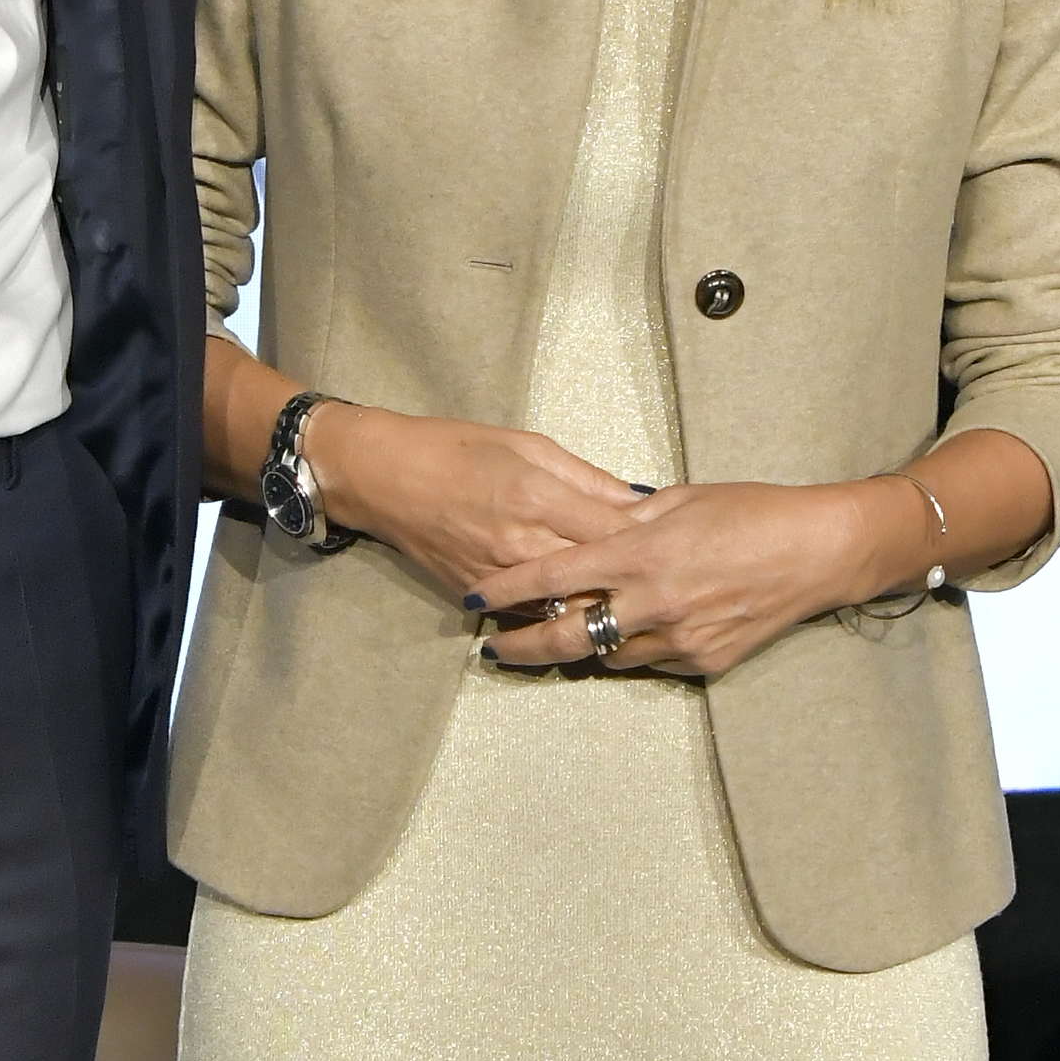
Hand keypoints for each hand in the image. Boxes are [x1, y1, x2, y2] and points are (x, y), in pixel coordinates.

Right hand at [305, 407, 648, 613]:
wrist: (382, 476)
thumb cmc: (455, 448)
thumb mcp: (527, 445)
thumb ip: (585, 478)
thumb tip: (637, 499)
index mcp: (537, 497)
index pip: (612, 531)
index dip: (649, 541)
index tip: (677, 544)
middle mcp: (520, 544)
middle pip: (595, 579)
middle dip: (634, 583)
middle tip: (669, 584)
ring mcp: (498, 577)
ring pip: (565, 608)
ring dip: (601, 609)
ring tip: (636, 608)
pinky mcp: (476, 595)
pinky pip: (530, 615)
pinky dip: (560, 615)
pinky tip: (585, 615)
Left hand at [479, 477, 902, 685]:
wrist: (818, 552)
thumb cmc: (753, 511)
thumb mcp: (682, 499)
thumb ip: (627, 516)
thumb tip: (590, 520)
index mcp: (640, 553)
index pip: (552, 578)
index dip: (507, 591)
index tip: (476, 601)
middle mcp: (652, 602)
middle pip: (567, 635)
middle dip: (523, 646)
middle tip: (495, 649)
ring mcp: (679, 639)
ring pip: (608, 655)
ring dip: (581, 648)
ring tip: (559, 640)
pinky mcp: (704, 662)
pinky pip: (652, 661)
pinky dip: (634, 649)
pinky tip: (629, 635)